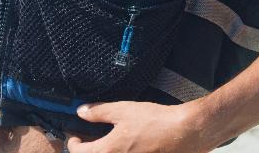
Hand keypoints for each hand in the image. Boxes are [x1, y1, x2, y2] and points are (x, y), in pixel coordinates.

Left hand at [66, 101, 210, 152]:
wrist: (184, 133)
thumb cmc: (155, 122)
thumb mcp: (123, 110)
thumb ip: (99, 112)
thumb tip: (81, 112)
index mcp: (108, 151)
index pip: (77, 152)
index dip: (74, 142)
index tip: (76, 135)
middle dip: (89, 150)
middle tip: (90, 139)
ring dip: (104, 152)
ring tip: (109, 142)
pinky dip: (119, 152)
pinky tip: (126, 145)